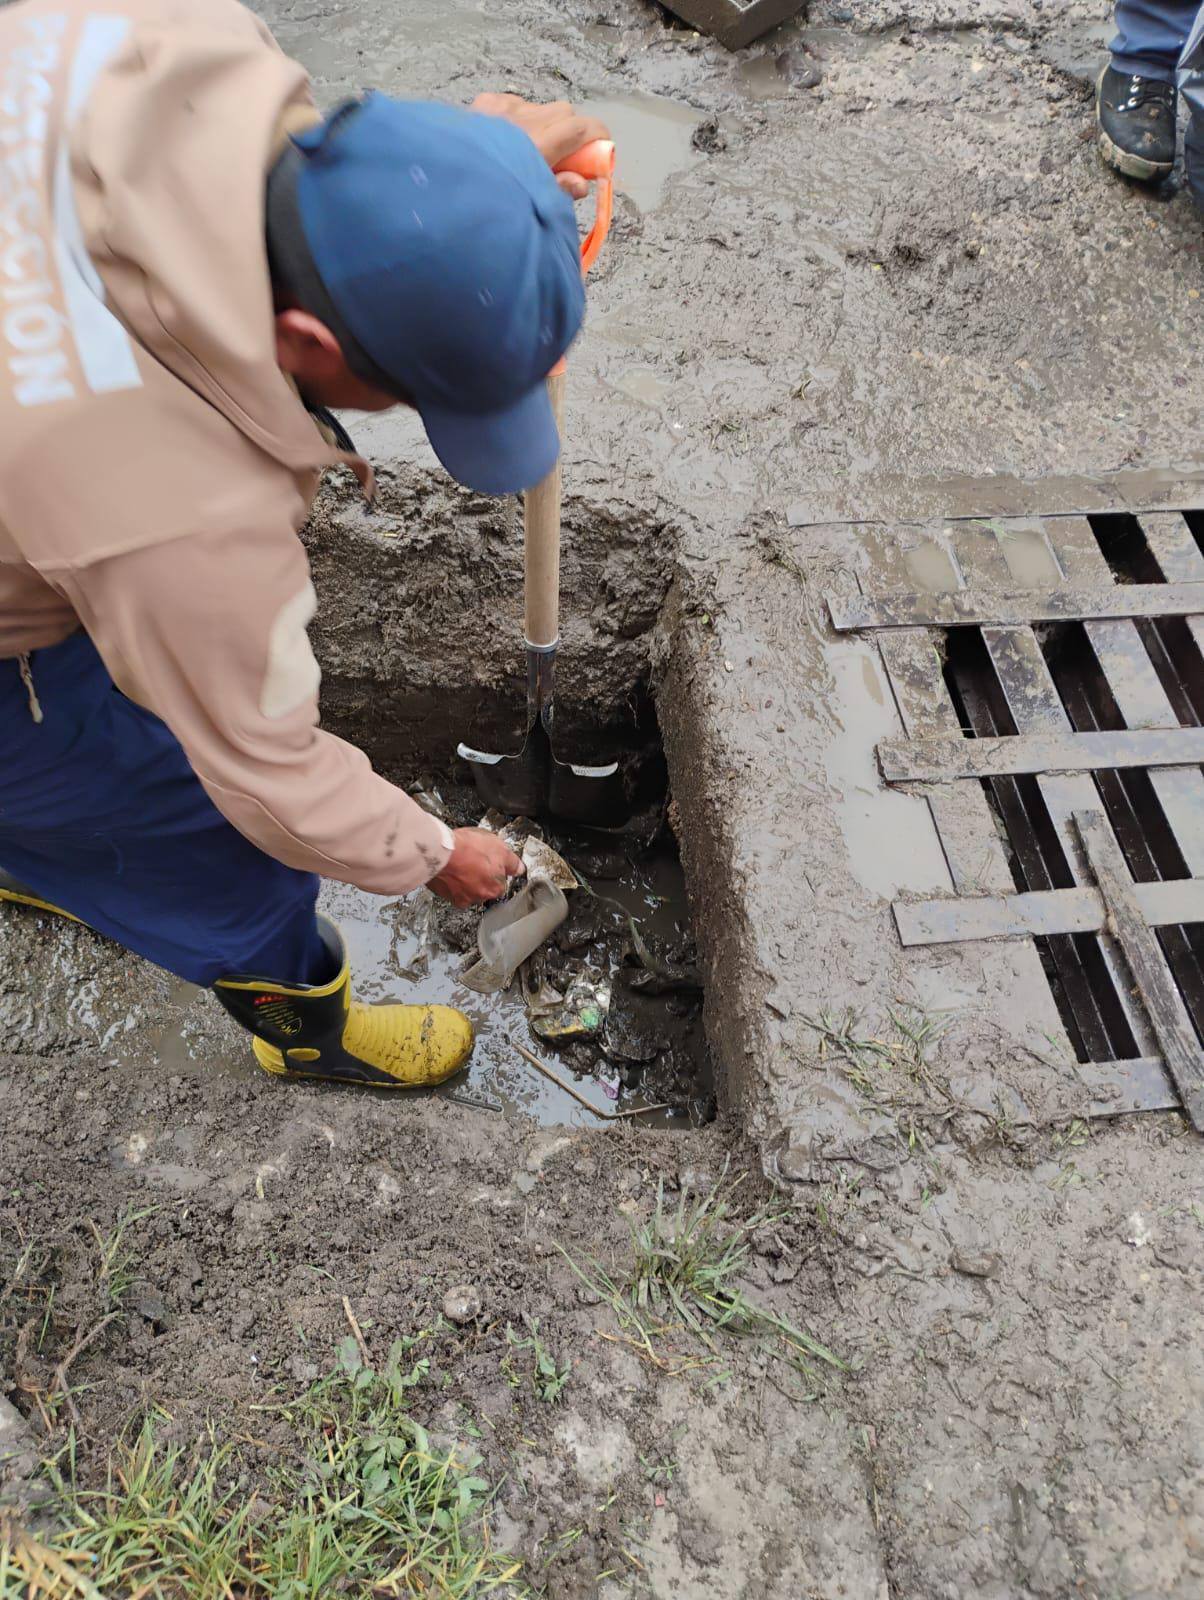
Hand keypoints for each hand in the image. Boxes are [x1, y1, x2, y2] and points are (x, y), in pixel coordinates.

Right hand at [427, 827, 523, 907]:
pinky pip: (450, 888)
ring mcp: (460, 897)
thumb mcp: (500, 848)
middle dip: (479, 875)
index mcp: (495, 888)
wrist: (441, 851)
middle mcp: (479, 897)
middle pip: (483, 887)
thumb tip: (519, 869)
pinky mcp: (443, 894)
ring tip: (460, 861)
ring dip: (464, 878)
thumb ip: (512, 862)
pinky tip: (449, 867)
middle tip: (473, 859)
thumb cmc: (469, 848)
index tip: (488, 861)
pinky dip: (450, 880)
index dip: (494, 869)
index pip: (500, 882)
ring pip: (466, 888)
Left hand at [472, 93, 610, 198]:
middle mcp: (522, 121)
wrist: (445, 188)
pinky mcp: (484, 104)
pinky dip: (517, 118)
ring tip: (527, 152)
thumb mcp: (532, 205)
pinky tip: (506, 139)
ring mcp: (501, 109)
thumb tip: (581, 183)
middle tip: (562, 158)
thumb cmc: (489, 202)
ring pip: (538, 107)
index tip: (601, 149)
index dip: (598, 136)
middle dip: (570, 132)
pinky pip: (513, 104)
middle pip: (564, 112)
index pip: (582, 127)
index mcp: (537, 146)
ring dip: (543, 125)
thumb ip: (561, 190)